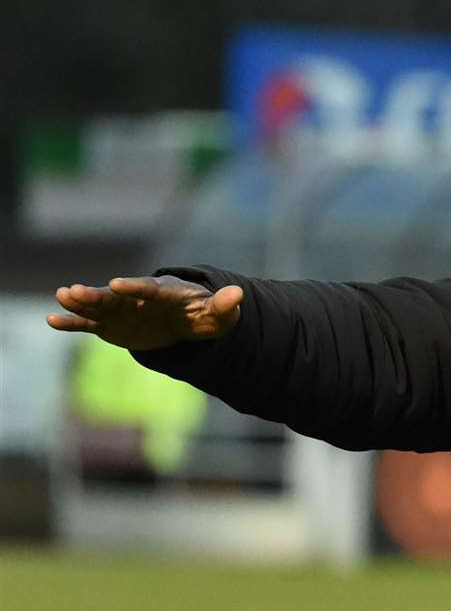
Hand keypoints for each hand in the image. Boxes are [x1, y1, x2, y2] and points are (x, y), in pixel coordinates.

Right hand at [47, 276, 243, 350]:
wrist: (186, 322)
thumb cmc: (204, 315)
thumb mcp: (219, 314)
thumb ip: (225, 306)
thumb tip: (237, 294)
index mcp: (165, 292)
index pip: (150, 289)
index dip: (134, 287)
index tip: (117, 285)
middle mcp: (138, 298)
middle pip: (117, 296)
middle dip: (97, 294)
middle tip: (74, 291)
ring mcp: (122, 310)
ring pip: (99, 306)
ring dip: (81, 302)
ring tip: (61, 296)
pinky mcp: (111, 325)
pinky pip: (89, 324)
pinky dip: (73, 323)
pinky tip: (52, 320)